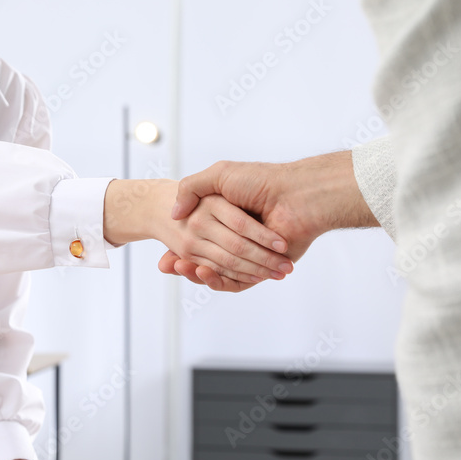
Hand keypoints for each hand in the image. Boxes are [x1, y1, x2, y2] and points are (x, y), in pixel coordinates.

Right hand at [162, 152, 377, 290]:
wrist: (296, 196)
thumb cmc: (260, 181)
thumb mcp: (219, 176)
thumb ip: (192, 188)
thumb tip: (174, 213)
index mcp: (226, 220)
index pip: (196, 240)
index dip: (178, 247)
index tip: (164, 252)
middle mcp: (237, 238)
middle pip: (204, 259)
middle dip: (184, 263)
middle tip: (168, 262)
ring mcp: (250, 255)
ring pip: (218, 272)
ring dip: (198, 273)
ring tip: (183, 266)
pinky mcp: (261, 269)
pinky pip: (236, 283)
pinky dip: (219, 281)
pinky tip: (204, 272)